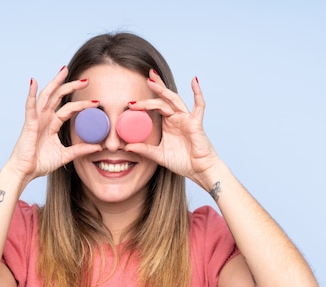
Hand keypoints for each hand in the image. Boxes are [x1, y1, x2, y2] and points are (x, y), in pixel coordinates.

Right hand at [7, 67, 101, 182]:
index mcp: (52, 124)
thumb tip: (98, 147)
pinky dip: (31, 94)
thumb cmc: (40, 163)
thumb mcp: (65, 155)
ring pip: (47, 96)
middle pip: (59, 97)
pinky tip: (34, 82)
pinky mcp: (29, 123)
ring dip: (55, 83)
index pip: (69, 109)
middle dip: (71, 86)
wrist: (25, 172)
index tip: (96, 101)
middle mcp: (45, 118)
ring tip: (64, 71)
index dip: (82, 104)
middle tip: (86, 80)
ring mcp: (36, 119)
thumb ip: (80, 150)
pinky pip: (30, 106)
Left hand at [125, 71, 220, 189]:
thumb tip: (126, 146)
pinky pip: (199, 106)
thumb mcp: (159, 155)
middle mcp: (176, 118)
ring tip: (152, 80)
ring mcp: (186, 119)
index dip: (144, 102)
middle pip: (164, 99)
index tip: (130, 102)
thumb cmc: (183, 162)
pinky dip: (197, 93)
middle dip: (155, 87)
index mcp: (168, 124)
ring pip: (173, 100)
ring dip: (163, 90)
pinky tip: (194, 81)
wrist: (199, 171)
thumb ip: (144, 150)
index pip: (155, 107)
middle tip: (145, 77)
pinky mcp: (195, 123)